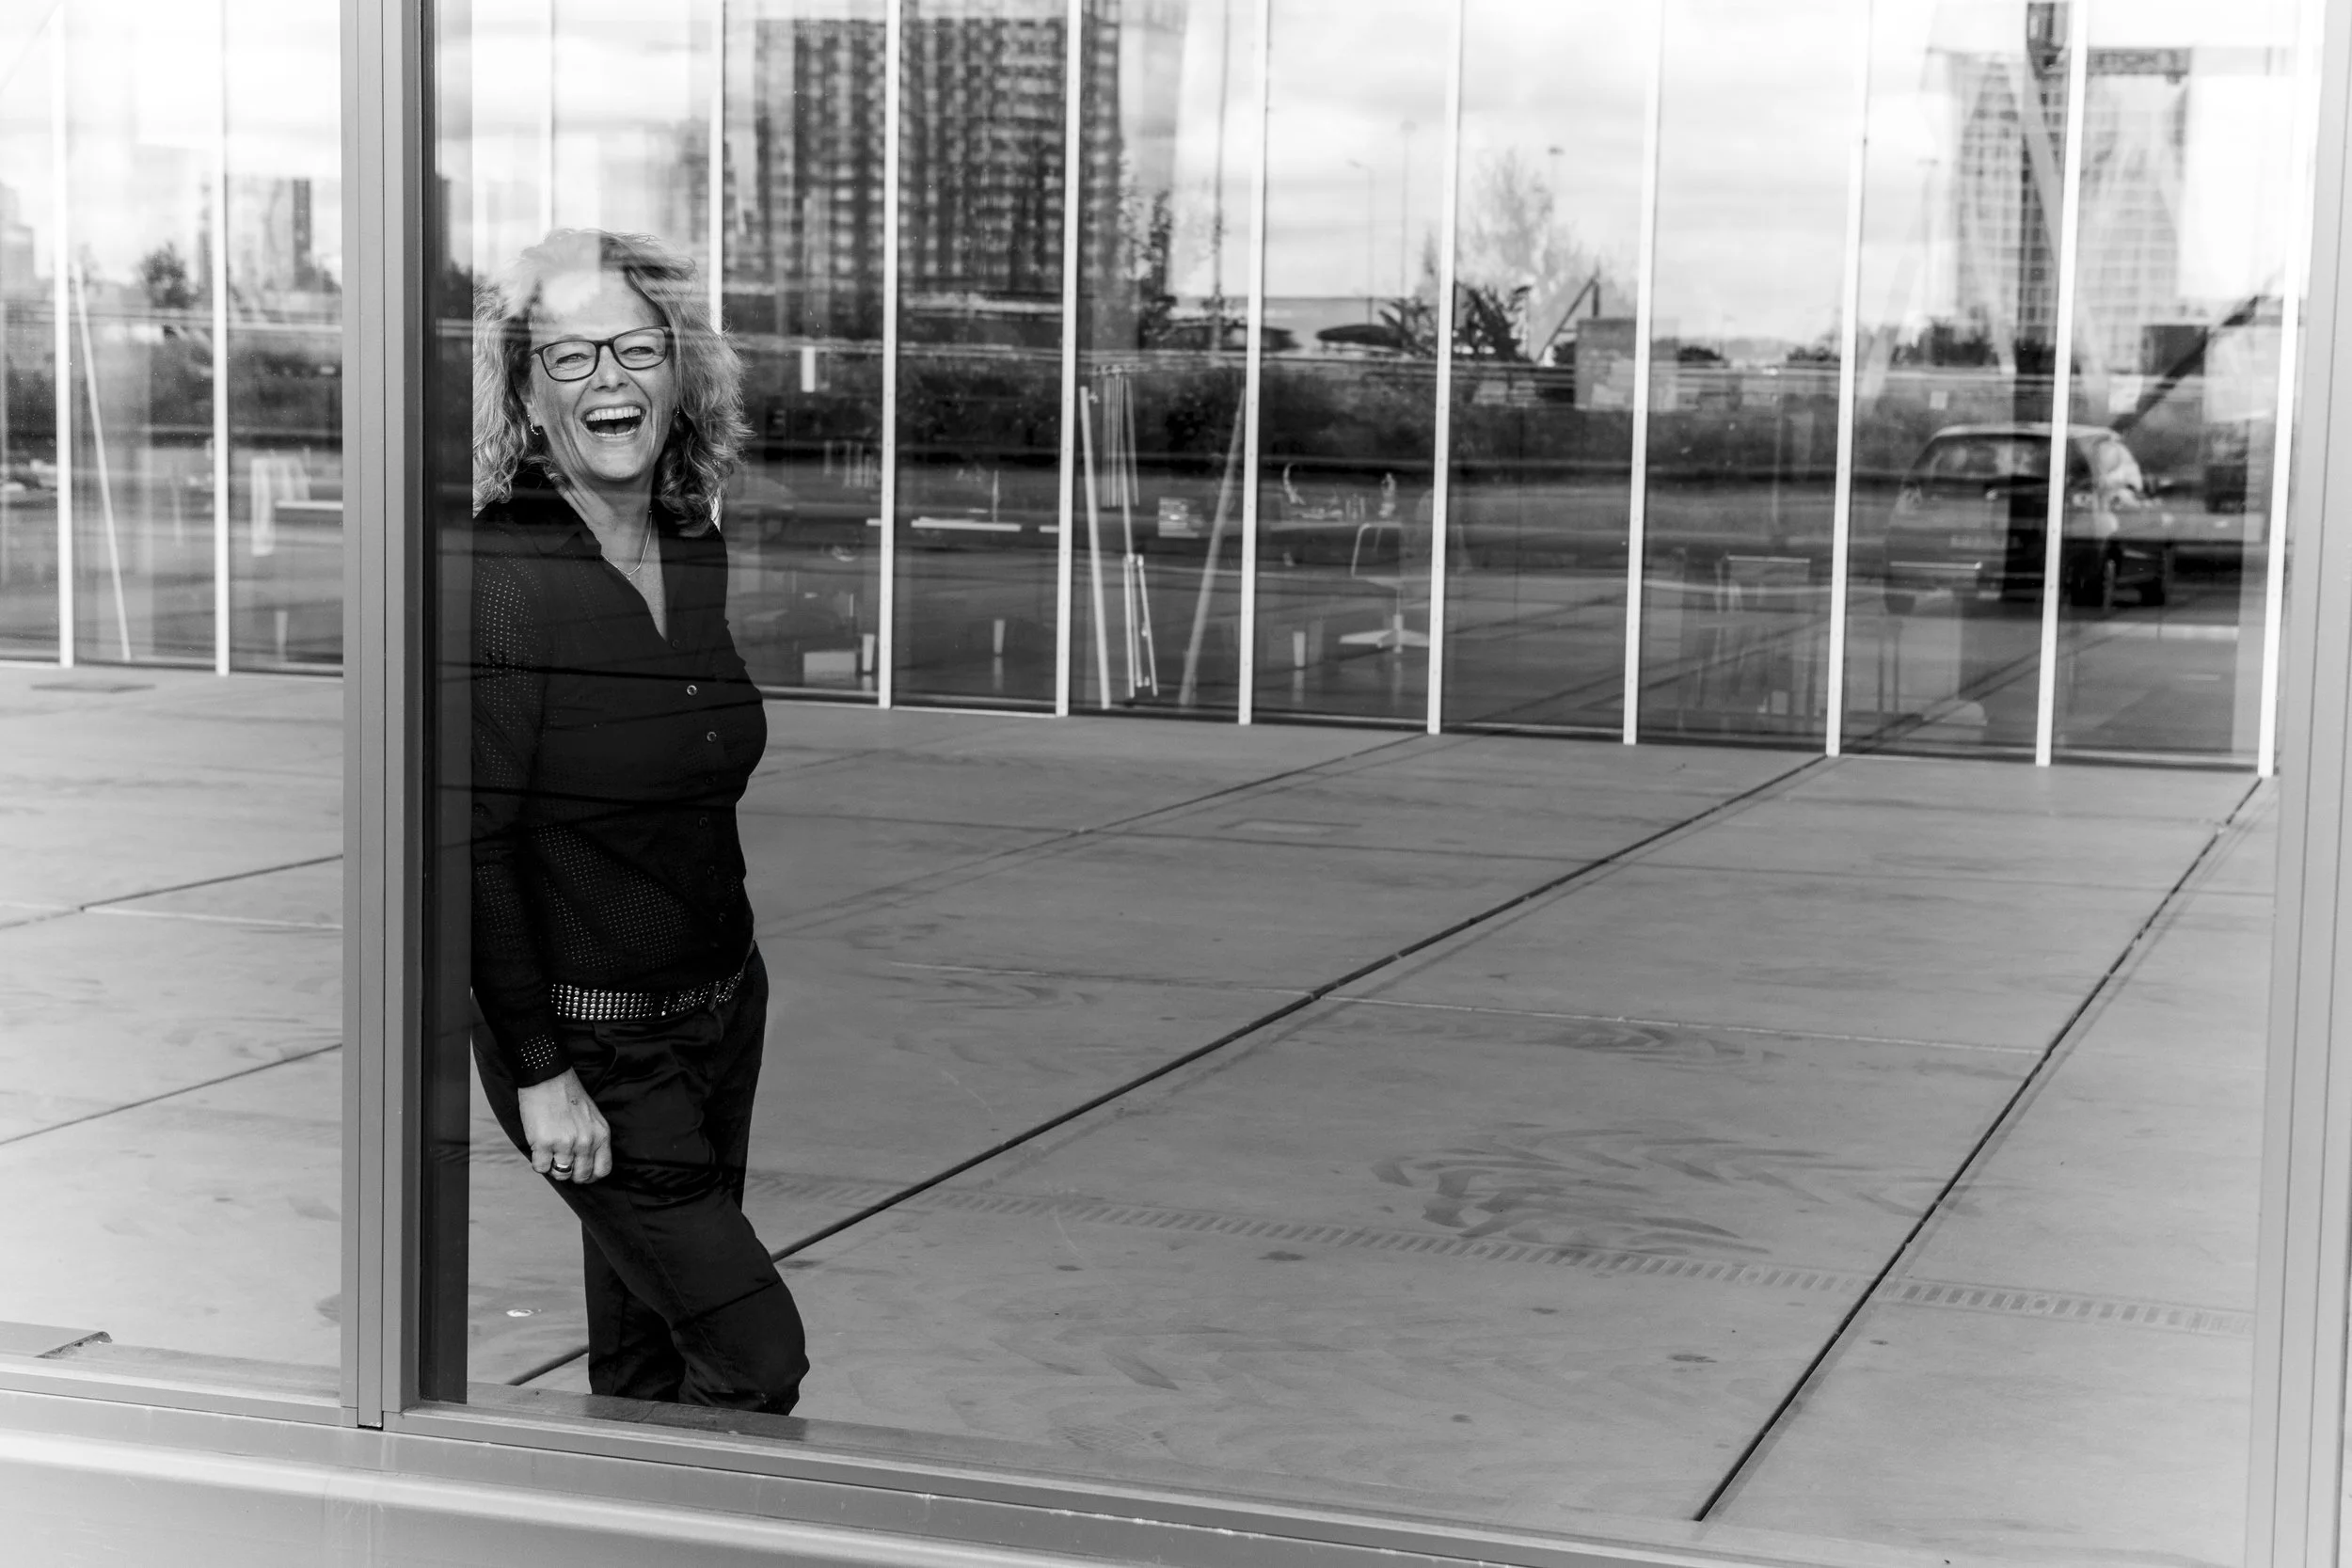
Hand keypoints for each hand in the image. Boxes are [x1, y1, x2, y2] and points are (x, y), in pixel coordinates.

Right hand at [516, 1069, 611, 1184]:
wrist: (548, 1078)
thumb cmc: (569, 1096)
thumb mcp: (592, 1118)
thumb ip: (592, 1139)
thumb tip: (584, 1162)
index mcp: (601, 1135)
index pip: (603, 1170)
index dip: (591, 1175)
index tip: (581, 1172)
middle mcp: (586, 1142)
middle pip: (581, 1176)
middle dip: (570, 1173)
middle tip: (561, 1162)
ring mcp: (566, 1144)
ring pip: (561, 1174)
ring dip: (553, 1167)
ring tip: (550, 1152)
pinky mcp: (544, 1144)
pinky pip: (541, 1168)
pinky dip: (538, 1162)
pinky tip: (539, 1149)